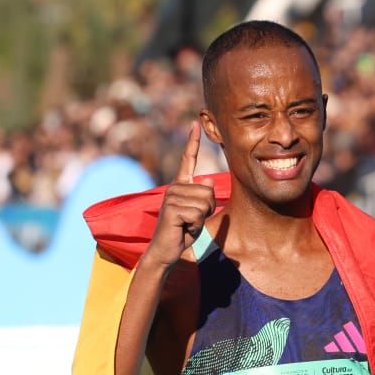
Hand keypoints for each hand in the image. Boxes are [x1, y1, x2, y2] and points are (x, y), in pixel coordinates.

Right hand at [145, 122, 215, 269]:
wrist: (165, 250)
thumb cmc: (183, 232)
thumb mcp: (199, 213)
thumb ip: (205, 198)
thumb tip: (208, 182)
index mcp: (181, 186)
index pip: (187, 160)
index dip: (192, 142)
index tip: (195, 123)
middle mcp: (174, 187)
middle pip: (209, 190)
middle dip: (207, 209)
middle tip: (192, 220)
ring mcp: (171, 197)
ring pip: (205, 202)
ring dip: (200, 218)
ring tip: (186, 224)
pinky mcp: (171, 208)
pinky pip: (198, 214)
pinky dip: (195, 225)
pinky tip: (182, 228)